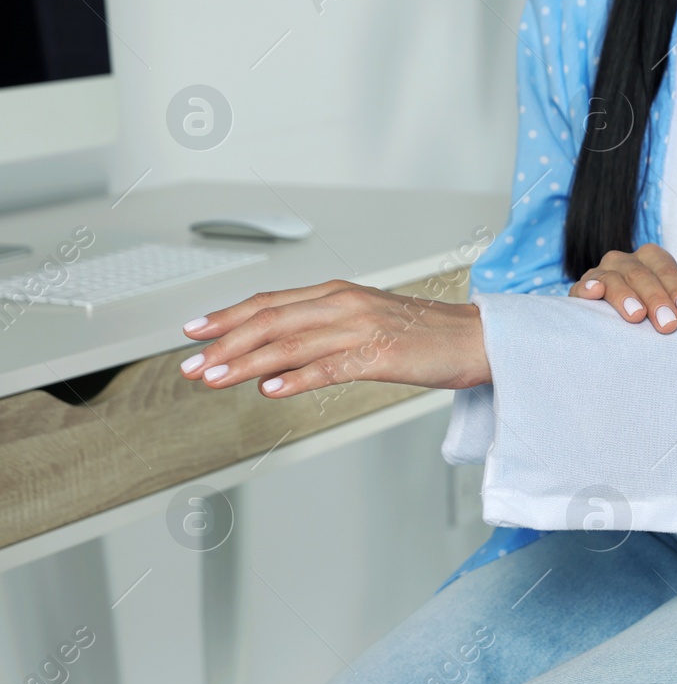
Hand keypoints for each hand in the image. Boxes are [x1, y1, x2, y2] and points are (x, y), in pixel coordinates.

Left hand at [177, 280, 489, 397]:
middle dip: (223, 343)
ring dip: (245, 363)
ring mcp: (362, 329)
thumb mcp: (369, 321)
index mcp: (339, 293)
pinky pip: (328, 368)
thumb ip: (326, 330)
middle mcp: (345, 304)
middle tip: (191, 364)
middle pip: (270, 320)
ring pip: (290, 344)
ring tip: (214, 379)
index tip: (194, 331)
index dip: (226, 316)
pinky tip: (270, 390)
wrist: (479, 339)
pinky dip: (294, 379)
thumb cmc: (427, 335)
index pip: (269, 302)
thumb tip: (279, 355)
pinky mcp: (381, 356)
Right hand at [569, 243, 676, 332]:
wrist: (626, 333)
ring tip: (637, 316)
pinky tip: (595, 294)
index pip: (666, 268)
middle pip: (641, 274)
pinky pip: (581, 287)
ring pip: (613, 278)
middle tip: (668, 324)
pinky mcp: (580, 292)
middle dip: (657, 298)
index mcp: (652, 258)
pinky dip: (588, 288)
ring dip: (625, 296)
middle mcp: (625, 261)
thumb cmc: (664, 313)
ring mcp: (601, 274)